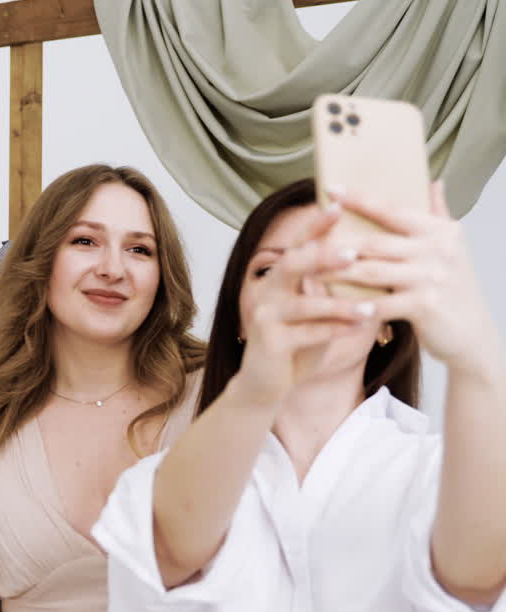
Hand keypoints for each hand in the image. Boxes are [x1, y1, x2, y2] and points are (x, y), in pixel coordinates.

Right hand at [231, 205, 371, 405]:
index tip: (340, 206)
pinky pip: (306, 334)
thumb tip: (370, 256)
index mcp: (277, 278)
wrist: (266, 383)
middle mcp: (266, 292)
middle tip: (354, 253)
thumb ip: (329, 285)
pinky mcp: (268, 343)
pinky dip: (335, 330)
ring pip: (303, 304)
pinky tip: (359, 329)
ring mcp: (263, 317)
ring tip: (370, 306)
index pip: (296, 244)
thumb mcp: (314, 309)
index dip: (315, 225)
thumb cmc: (297, 342)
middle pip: (292, 265)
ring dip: (339, 305)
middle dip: (322, 257)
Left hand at [326, 182, 498, 376]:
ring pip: (371, 271)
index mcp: (440, 231)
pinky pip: (378, 303)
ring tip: (308, 267)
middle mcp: (438, 250)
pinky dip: (353, 305)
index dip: (360, 199)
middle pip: (375, 242)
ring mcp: (432, 278)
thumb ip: (439, 214)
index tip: (331, 188)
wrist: (473, 332)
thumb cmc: (455, 287)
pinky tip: (329, 303)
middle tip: (305, 238)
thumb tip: (431, 182)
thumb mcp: (452, 246)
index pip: (393, 210)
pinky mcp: (424, 306)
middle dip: (337, 241)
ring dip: (336, 271)